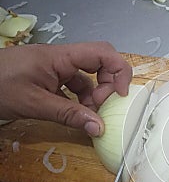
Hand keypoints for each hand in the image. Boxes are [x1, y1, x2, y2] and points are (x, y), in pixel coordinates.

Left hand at [0, 42, 131, 136]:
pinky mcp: (49, 79)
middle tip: (101, 107)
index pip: (102, 53)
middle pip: (100, 63)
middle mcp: (61, 59)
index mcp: (60, 57)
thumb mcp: (35, 103)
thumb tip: (98, 128)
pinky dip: (79, 101)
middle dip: (107, 85)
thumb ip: (68, 114)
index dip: (119, 71)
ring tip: (87, 116)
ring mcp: (55, 69)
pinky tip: (75, 114)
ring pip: (87, 78)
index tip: (120, 95)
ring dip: (93, 97)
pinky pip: (73, 87)